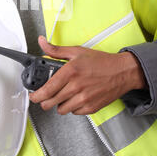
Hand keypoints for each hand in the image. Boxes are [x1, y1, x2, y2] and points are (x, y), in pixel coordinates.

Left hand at [29, 37, 146, 114]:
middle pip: (50, 103)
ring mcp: (84, 99)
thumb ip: (56, 50)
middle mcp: (76, 87)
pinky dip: (72, 107)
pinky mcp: (91, 108)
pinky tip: (76, 97)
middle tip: (47, 95)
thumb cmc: (102, 62)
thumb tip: (42, 42)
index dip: (36, 96)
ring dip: (59, 104)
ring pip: (61, 110)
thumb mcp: (77, 51)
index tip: (33, 95)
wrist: (123, 72)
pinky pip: (74, 112)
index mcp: (70, 72)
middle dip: (45, 100)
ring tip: (65, 94)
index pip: (46, 90)